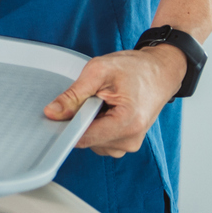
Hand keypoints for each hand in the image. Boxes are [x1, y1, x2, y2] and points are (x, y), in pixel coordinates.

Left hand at [44, 45, 186, 156]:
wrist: (159, 72)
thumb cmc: (134, 69)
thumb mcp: (99, 71)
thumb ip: (74, 95)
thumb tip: (52, 113)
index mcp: (127, 123)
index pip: (85, 138)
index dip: (66, 127)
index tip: (55, 116)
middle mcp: (130, 140)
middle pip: (87, 140)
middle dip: (80, 119)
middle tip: (91, 97)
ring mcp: (129, 144)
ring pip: (91, 141)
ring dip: (89, 122)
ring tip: (103, 101)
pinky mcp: (126, 142)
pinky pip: (100, 139)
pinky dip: (97, 125)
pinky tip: (106, 110)